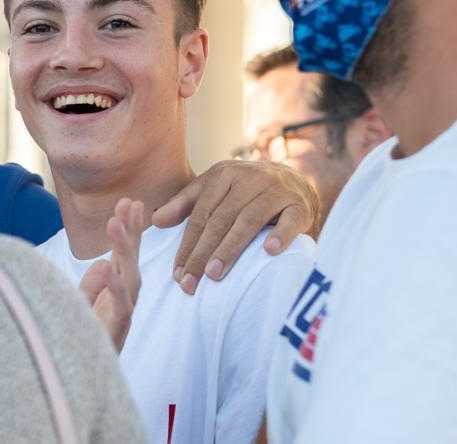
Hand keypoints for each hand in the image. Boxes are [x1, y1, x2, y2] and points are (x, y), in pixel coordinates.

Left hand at [78, 198, 144, 352]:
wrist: (79, 377)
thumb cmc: (81, 338)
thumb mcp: (82, 304)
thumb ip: (93, 283)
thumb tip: (103, 262)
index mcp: (116, 290)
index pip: (124, 254)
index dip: (128, 229)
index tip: (129, 202)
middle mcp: (123, 299)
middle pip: (130, 259)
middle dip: (130, 230)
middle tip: (128, 203)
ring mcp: (122, 313)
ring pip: (129, 276)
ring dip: (123, 249)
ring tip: (115, 223)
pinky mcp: (117, 329)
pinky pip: (120, 304)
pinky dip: (113, 284)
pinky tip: (107, 264)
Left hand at [154, 160, 318, 294]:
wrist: (296, 182)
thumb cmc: (247, 192)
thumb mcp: (215, 190)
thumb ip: (185, 204)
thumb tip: (156, 220)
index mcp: (224, 174)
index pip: (201, 214)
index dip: (187, 245)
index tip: (177, 274)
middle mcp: (250, 178)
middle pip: (221, 219)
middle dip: (202, 253)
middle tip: (190, 283)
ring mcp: (277, 189)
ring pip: (249, 220)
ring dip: (231, 248)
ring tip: (215, 275)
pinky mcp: (300, 204)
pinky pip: (290, 220)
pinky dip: (280, 235)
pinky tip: (268, 252)